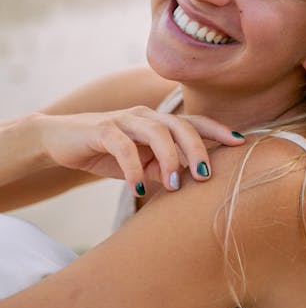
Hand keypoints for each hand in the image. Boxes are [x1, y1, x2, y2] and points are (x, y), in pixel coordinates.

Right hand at [35, 107, 244, 195]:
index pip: (195, 122)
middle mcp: (147, 116)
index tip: (241, 143)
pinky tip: (139, 190)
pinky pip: (123, 146)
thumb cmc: (109, 153)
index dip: (219, 130)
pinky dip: (133, 168)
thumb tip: (192, 184)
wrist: (62, 143)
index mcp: (160, 122)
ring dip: (169, 159)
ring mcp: (125, 120)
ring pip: (157, 132)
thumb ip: (165, 168)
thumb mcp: (142, 164)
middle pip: (181, 125)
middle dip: (198, 149)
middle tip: (206, 176)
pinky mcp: (102, 129)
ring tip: (174, 185)